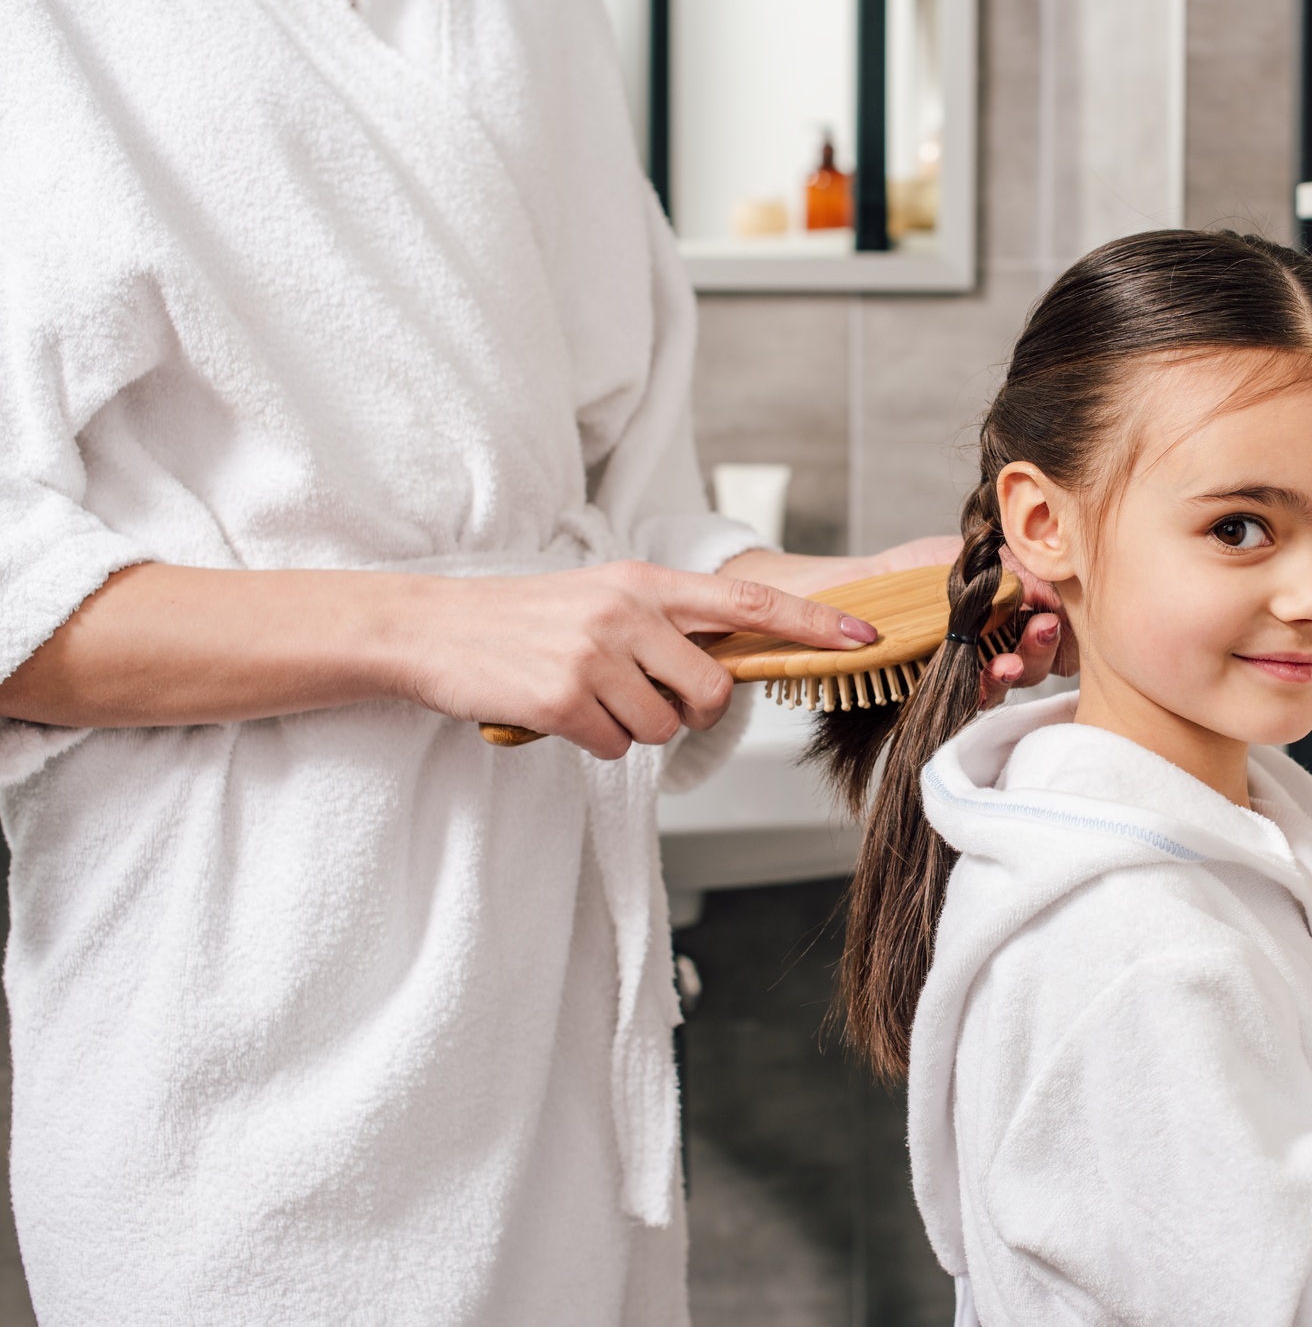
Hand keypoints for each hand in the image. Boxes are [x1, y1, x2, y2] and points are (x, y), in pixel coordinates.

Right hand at [402, 561, 875, 759]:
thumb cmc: (525, 621)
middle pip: (713, 690)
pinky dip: (592, 742)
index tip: (863, 634)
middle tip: (651, 701)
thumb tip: (728, 665)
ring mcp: (595, 653)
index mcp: (645, 581)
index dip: (811, 622)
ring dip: (631, 728)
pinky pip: (614, 746)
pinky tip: (561, 713)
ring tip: (588, 697)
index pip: (750, 602)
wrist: (432, 630)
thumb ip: (666, 622)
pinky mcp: (564, 696)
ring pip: (662, 726)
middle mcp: (627, 610)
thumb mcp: (603, 599)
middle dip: (694, 713)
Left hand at [844, 536, 1077, 706]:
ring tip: (1007, 662)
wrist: (870, 583)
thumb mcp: (978, 559)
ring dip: (1018, 669)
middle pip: (1045, 657)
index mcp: (1020, 609)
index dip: (1069, 628)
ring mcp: (981, 664)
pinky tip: (981, 682)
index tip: (1060, 614)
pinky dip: (982, 691)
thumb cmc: (926, 566)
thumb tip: (1055, 595)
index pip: (1060, 627)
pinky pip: (977, 697)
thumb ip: (1020, 575)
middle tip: (1043, 629)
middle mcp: (1007, 641)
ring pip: (1015, 677)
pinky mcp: (952, 684)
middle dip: (1046, 645)